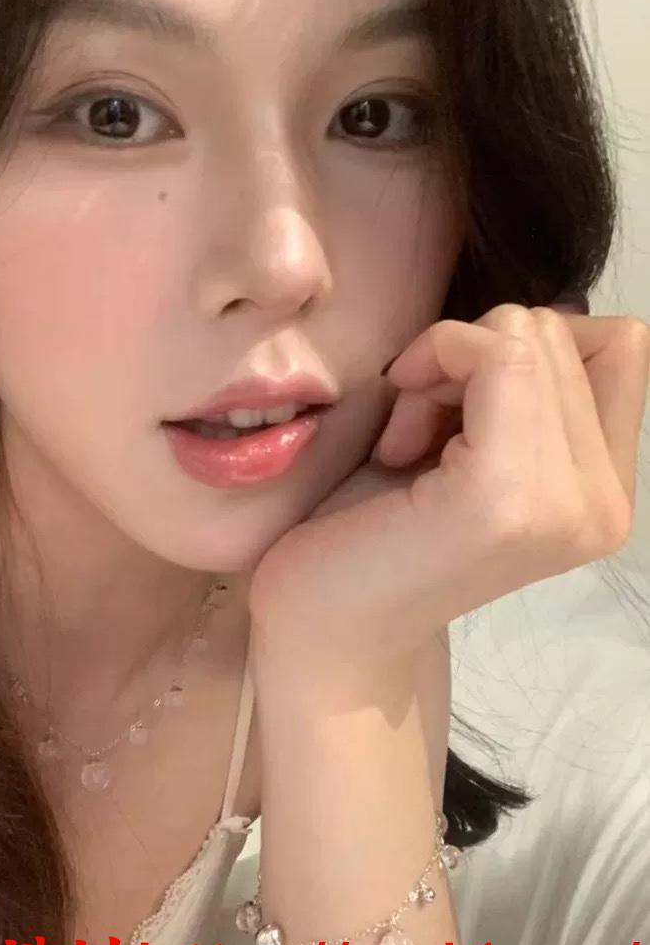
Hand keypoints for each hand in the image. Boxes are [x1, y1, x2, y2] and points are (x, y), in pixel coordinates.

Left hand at [247, 303, 649, 670]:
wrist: (324, 628)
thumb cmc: (372, 527)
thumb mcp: (470, 441)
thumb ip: (527, 390)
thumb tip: (532, 317)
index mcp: (606, 491)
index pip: (619, 344)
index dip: (522, 344)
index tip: (458, 403)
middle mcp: (605, 505)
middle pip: (562, 330)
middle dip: (472, 358)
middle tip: (420, 436)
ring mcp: (563, 506)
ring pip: (526, 336)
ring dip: (445, 371)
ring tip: (409, 447)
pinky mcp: (506, 498)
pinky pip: (496, 355)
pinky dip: (431, 367)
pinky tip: (396, 446)